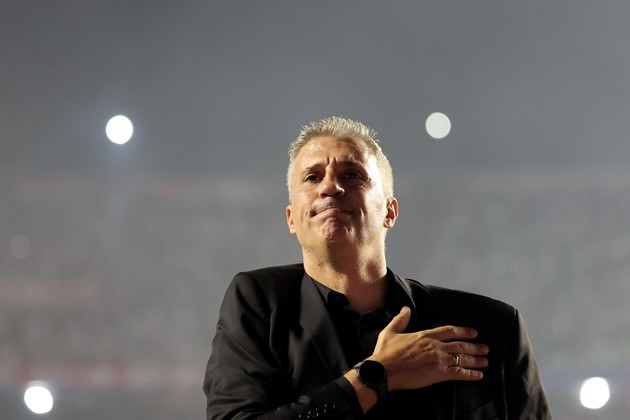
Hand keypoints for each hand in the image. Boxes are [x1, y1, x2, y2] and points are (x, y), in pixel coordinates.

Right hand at [370, 306, 488, 390]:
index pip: (449, 331)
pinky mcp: (438, 374)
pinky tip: (478, 376)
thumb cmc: (385, 353)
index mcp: (425, 336)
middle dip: (474, 346)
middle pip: (460, 345)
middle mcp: (435, 346)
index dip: (463, 331)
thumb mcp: (390, 331)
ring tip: (485, 361)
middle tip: (485, 348)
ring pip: (462, 358)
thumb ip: (400, 320)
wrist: (383, 370)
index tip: (473, 333)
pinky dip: (470, 375)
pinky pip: (458, 373)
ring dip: (476, 360)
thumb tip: (405, 309)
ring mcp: (438, 360)